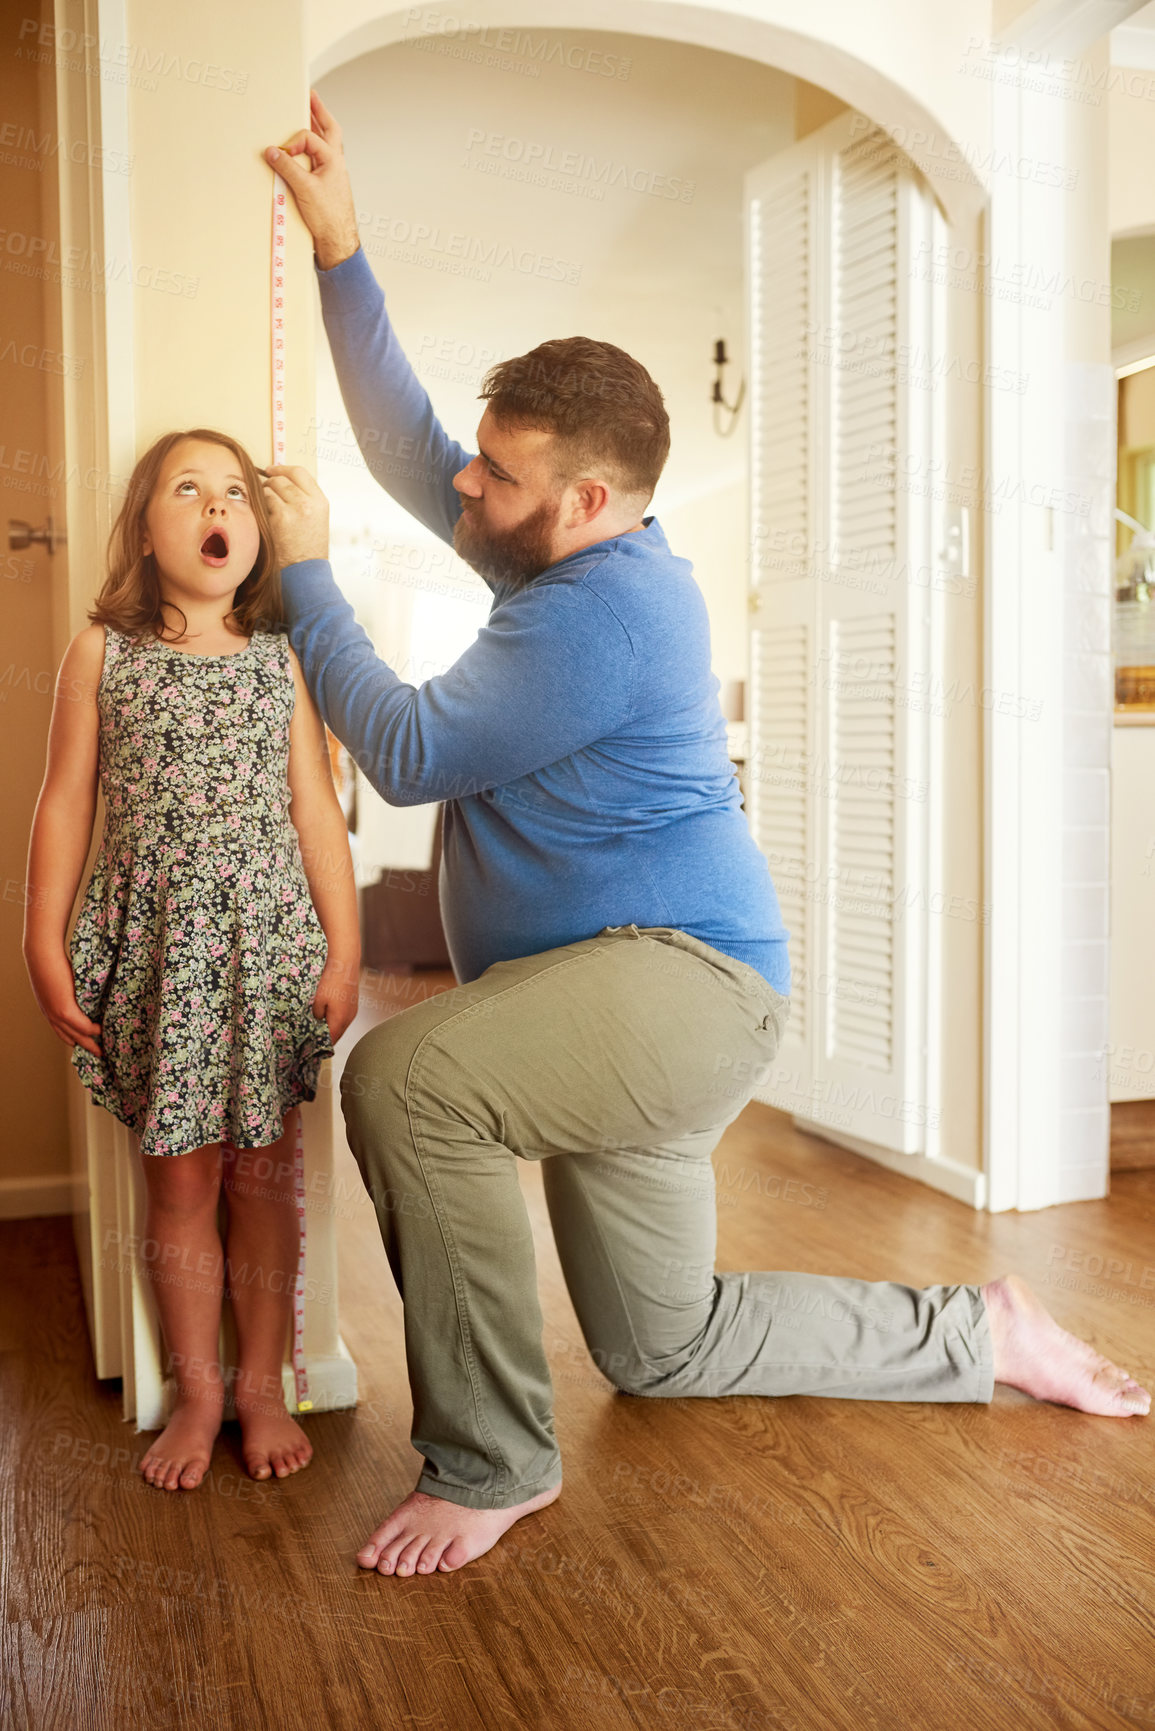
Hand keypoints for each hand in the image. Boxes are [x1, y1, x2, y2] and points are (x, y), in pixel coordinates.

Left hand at [25, 947, 102, 1058]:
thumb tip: (83, 988)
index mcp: (48, 1009)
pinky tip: (102, 1030)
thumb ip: (67, 989)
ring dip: (91, 1042)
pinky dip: (93, 1030)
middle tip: (99, 1054)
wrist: (42, 954)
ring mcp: (56, 1014)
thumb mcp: (57, 981)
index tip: (85, 1043)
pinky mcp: (64, 1009)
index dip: (74, 1039)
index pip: (61, 1032)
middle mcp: (51, 1015)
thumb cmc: (50, 961)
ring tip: (104, 1046)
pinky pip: (82, 1026)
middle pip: (70, 1038)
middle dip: (85, 1047)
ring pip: (77, 1035)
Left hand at [260, 464, 329, 565]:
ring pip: (270, 488)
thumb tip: (283, 482)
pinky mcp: (279, 518)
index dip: (282, 469)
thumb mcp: (316, 520)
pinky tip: (263, 519)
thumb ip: (305, 499)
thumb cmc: (308, 549)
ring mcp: (294, 509)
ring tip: (266, 509)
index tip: (271, 471)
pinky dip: (260, 508)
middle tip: (264, 492)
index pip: (299, 472)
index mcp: (320, 501)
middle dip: (270, 484)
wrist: (306, 573)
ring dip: (263, 496)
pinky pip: (263, 502)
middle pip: (282, 479)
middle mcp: (308, 502)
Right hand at [265, 89, 360, 270]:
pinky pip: (318, 160)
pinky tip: (304, 151)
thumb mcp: (305, 189)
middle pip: (328, 129)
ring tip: (307, 114)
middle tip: (309, 95)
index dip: (293, 142)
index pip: (309, 137)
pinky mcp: (325, 185)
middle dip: (318, 111)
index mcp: (333, 159)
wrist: (338, 242)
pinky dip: (311, 151)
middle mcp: (335, 163)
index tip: (279, 153)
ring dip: (316, 129)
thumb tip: (271, 152)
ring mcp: (332, 173)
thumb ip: (288, 167)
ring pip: (325, 143)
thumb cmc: (329, 218)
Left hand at [311, 956, 359, 1045]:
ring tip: (317, 1028)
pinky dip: (335, 1019)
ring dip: (330, 1028)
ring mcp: (353, 1010)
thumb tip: (318, 1021)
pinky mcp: (353, 1003)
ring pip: (340, 1026)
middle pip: (337, 1035)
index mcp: (340, 1020)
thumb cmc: (330, 980)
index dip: (320, 1047)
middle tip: (311, 1040)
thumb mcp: (316, 1000)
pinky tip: (326, 1014)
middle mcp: (349, 1018)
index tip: (309, 1050)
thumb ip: (316, 1016)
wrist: (345, 962)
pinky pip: (343, 1017)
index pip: (330, 1041)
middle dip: (325, 1039)